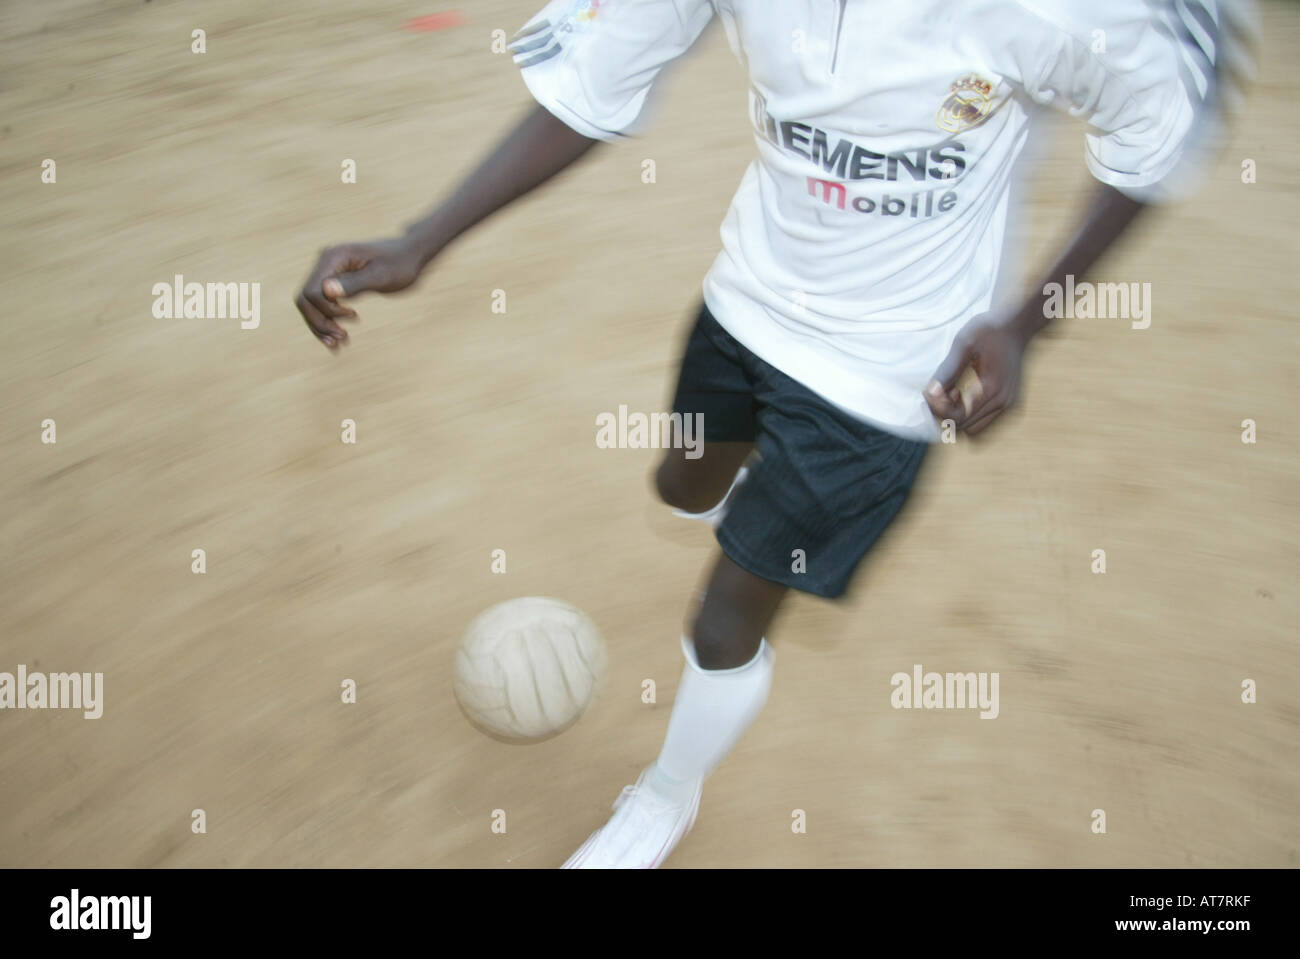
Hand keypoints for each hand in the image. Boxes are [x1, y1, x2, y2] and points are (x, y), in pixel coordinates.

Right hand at [294, 237, 423, 349]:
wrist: (411, 254)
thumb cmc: (400, 264)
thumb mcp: (381, 277)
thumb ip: (354, 284)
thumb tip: (326, 291)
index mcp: (333, 258)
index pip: (311, 292)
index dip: (327, 311)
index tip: (354, 315)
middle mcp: (325, 262)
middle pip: (305, 300)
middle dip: (320, 322)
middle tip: (342, 338)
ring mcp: (328, 271)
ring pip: (310, 305)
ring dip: (321, 326)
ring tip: (339, 344)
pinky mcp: (335, 281)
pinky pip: (322, 304)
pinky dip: (327, 321)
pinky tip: (339, 338)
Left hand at [925, 314, 1029, 435]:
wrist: (1016, 325)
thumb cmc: (988, 331)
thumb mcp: (964, 343)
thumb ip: (947, 370)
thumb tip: (931, 393)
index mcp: (993, 388)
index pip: (957, 418)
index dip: (938, 409)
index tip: (930, 391)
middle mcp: (1004, 402)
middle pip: (964, 427)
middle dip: (945, 414)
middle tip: (940, 391)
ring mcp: (1009, 405)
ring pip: (974, 430)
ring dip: (957, 417)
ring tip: (953, 394)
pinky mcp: (1010, 404)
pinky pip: (983, 422)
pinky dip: (970, 415)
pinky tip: (964, 395)